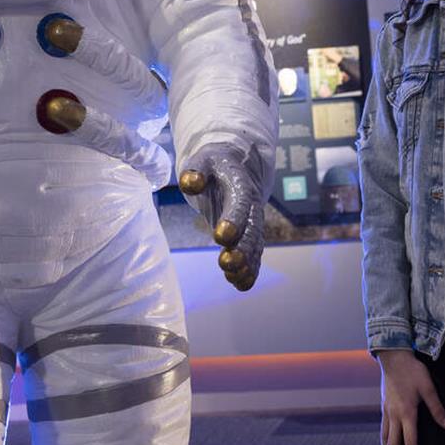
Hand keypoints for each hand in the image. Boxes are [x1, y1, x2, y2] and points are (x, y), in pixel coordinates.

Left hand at [177, 143, 264, 289]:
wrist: (238, 165)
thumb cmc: (214, 164)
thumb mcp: (202, 160)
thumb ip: (195, 171)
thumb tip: (190, 183)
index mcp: (240, 186)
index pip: (239, 204)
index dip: (233, 220)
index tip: (222, 236)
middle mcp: (251, 207)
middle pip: (251, 229)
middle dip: (242, 248)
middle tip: (229, 263)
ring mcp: (252, 223)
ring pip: (254, 245)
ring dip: (247, 263)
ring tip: (234, 278)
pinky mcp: (249, 234)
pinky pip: (254, 253)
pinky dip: (249, 269)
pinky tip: (240, 284)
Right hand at [376, 348, 444, 444]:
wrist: (393, 357)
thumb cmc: (413, 371)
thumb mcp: (429, 388)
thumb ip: (437, 408)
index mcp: (407, 412)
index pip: (410, 441)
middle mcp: (394, 415)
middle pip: (393, 444)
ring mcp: (387, 411)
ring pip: (385, 437)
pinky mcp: (384, 406)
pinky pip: (382, 428)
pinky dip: (383, 440)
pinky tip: (385, 444)